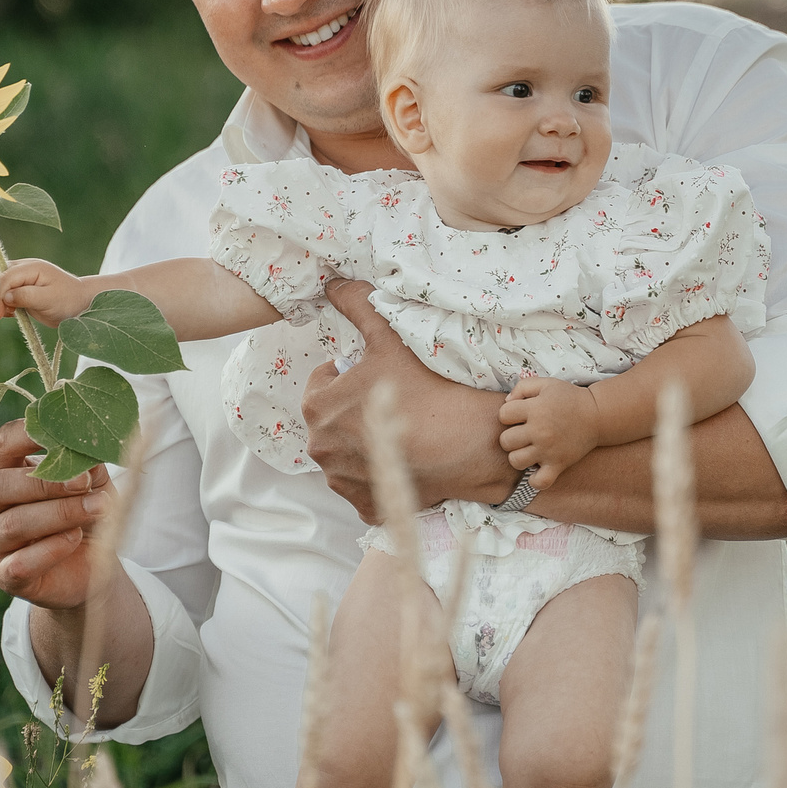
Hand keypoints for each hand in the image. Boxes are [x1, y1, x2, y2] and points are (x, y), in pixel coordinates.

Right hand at [0, 258, 87, 324]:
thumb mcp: (49, 299)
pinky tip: (12, 313)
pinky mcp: (21, 289)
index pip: (5, 276)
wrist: (79, 304)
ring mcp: (21, 278)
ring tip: (8, 314)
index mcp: (32, 267)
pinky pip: (3, 292)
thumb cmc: (68, 300)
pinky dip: (2, 303)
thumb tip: (5, 296)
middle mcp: (24, 269)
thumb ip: (27, 296)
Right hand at [0, 419, 112, 607]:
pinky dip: (52, 549)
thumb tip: (87, 448)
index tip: (62, 432)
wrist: (89, 565)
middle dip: (43, 483)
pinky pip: (20, 563)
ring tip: (96, 508)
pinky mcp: (4, 575)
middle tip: (83, 483)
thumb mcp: (89, 481)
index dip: (27, 435)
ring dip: (59, 514)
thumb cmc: (81, 510)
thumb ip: (85, 462)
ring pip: (12, 524)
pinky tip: (76, 538)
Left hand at [304, 280, 518, 521]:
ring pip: (348, 455)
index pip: (323, 383)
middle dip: (356, 412)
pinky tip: (406, 459)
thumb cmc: (427, 389)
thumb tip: (333, 282)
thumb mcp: (389, 340)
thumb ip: (357, 306)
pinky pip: (367, 487)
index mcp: (317, 407)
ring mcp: (342, 482)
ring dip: (366, 444)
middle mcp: (321, 448)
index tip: (379, 378)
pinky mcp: (367, 506)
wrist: (469, 444)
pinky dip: (382, 476)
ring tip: (403, 431)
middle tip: (394, 404)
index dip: (351, 376)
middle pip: (334, 421)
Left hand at [498, 377, 599, 487]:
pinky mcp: (559, 464)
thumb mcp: (546, 383)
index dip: (509, 414)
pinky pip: (539, 482)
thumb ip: (522, 387)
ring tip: (529, 449)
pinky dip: (535, 480)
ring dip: (519, 456)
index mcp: (535, 409)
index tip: (520, 415)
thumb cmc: (570, 398)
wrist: (598, 415)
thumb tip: (507, 401)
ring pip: (515, 461)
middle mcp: (540, 431)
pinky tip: (538, 469)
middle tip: (524, 433)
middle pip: (505, 441)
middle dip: (511, 436)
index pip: (503, 415)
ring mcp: (549, 450)